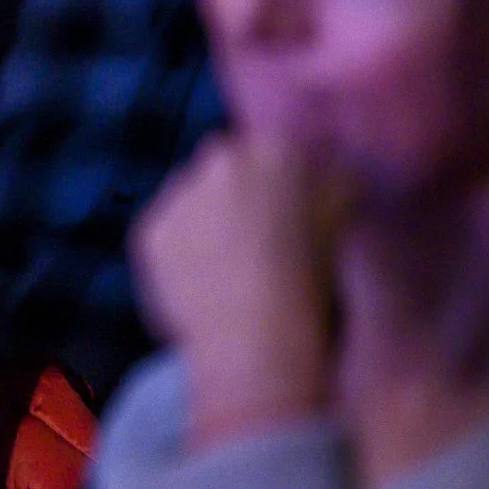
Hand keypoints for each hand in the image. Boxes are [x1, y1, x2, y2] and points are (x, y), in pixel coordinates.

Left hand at [130, 134, 347, 448]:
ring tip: (226, 270)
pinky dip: (178, 253)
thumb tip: (330, 168)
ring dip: (203, 221)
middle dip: (234, 195)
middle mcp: (220, 160)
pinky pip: (165, 235)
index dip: (276, 185)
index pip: (271, 152)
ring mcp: (178, 193)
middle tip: (254, 241)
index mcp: (275, 151)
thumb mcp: (341, 220)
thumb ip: (334, 181)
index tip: (283, 214)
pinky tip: (200, 285)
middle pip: (225, 169)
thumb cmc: (311, 281)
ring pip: (191, 199)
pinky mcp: (148, 228)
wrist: (254, 336)